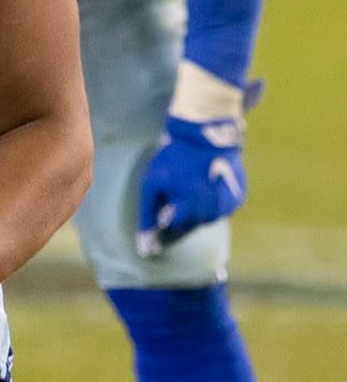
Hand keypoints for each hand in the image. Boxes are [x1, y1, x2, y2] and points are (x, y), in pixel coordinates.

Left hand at [136, 62, 260, 256]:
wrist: (204, 133)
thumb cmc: (173, 159)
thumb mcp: (152, 184)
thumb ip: (148, 215)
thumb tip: (144, 247)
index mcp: (191, 208)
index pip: (175, 229)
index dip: (165, 220)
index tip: (162, 208)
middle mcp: (213, 210)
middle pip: (192, 225)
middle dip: (180, 214)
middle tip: (174, 192)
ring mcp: (228, 204)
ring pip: (207, 218)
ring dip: (195, 209)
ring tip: (189, 185)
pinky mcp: (238, 197)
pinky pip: (221, 209)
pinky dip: (210, 202)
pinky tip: (203, 184)